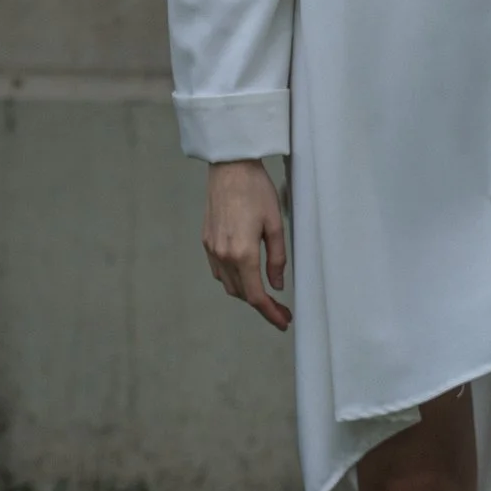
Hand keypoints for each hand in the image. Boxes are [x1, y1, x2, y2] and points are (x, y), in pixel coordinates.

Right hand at [203, 160, 291, 329]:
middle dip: (262, 305)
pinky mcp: (206, 241)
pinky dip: (233, 279)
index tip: (284, 322)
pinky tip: (247, 276)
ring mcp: (211, 249)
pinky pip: (218, 271)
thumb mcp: (275, 225)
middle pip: (242, 293)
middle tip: (282, 310)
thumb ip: (277, 259)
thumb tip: (277, 286)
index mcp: (242, 253)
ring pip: (228, 284)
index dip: (270, 313)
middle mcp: (222, 256)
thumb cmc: (257, 192)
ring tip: (267, 295)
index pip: (256, 295)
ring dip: (247, 293)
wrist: (230, 168)